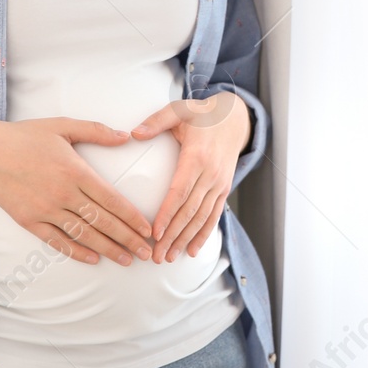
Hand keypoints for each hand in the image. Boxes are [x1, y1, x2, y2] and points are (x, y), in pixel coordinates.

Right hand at [0, 117, 156, 265]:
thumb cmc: (26, 136)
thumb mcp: (63, 125)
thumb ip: (97, 131)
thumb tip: (126, 136)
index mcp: (76, 171)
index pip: (112, 200)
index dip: (132, 217)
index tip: (148, 230)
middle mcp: (64, 194)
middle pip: (103, 221)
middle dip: (127, 238)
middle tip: (145, 253)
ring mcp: (46, 210)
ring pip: (83, 235)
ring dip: (107, 249)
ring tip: (126, 259)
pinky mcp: (30, 221)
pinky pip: (57, 241)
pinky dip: (76, 251)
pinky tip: (93, 258)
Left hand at [130, 92, 249, 263]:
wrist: (234, 118)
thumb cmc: (201, 115)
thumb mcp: (178, 110)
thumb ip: (156, 121)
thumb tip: (134, 133)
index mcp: (197, 156)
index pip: (180, 191)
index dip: (168, 214)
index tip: (155, 233)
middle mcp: (211, 174)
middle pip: (190, 211)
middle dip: (173, 235)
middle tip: (156, 256)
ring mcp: (220, 183)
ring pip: (202, 217)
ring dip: (186, 239)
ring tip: (169, 257)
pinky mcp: (224, 189)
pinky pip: (214, 216)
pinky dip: (204, 235)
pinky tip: (192, 251)